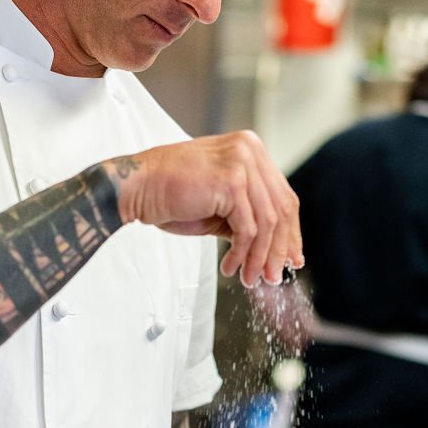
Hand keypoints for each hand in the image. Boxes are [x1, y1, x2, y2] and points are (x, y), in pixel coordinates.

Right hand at [107, 131, 303, 286]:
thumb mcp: (221, 206)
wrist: (137, 188)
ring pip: (267, 222)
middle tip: (273, 276)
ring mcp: (242, 162)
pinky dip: (242, 253)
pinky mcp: (231, 181)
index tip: (290, 258)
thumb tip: (279, 250)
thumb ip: (249, 218)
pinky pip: (248, 228)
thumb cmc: (171, 195)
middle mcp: (250, 149)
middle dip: (278, 249)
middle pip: (281, 209)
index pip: (282, 196)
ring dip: (259, 257)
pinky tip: (231, 266)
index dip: (289, 232)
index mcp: (250, 149)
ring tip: (249, 278)